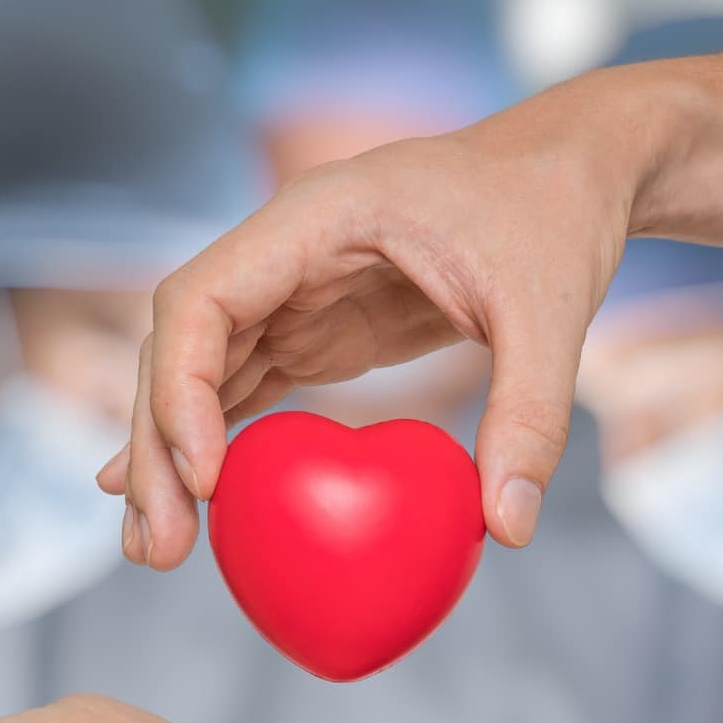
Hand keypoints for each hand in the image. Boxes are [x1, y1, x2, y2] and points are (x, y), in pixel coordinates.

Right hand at [97, 71, 656, 567]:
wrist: (564, 175)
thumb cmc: (551, 215)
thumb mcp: (550, 308)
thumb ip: (531, 412)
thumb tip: (509, 529)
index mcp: (316, 219)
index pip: (201, 299)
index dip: (181, 387)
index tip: (207, 478)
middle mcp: (283, 254)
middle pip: (178, 348)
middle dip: (158, 445)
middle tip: (162, 548)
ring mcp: (292, 294)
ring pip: (197, 374)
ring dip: (172, 457)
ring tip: (160, 546)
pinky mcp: (314, 331)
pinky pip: (242, 388)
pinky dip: (213, 443)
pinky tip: (194, 498)